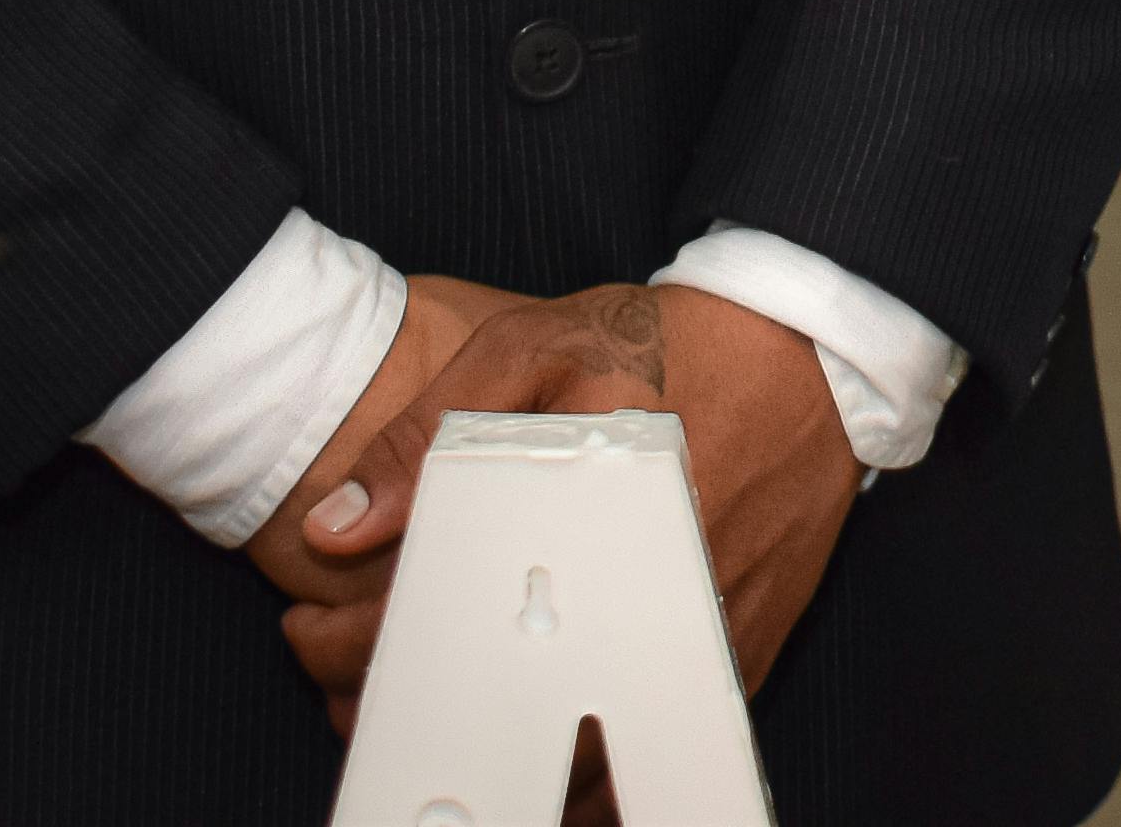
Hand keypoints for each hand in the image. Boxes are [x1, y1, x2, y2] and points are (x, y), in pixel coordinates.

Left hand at [285, 282, 856, 732]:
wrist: (808, 357)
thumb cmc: (666, 350)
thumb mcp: (531, 348)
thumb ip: (426, 432)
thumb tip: (338, 527)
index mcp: (570, 527)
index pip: (431, 629)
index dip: (346, 644)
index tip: (312, 627)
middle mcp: (634, 603)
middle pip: (489, 711)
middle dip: (397, 705)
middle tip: (347, 674)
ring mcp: (689, 646)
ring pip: (566, 761)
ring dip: (485, 748)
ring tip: (427, 706)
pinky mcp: (731, 664)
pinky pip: (639, 758)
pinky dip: (578, 773)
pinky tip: (531, 738)